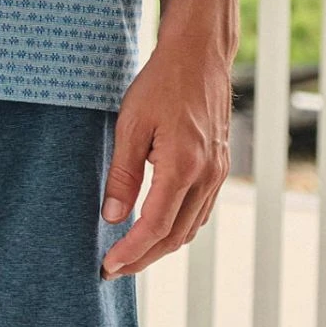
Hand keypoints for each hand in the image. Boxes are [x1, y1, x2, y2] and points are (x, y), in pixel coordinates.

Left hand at [99, 30, 232, 277]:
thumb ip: (122, 174)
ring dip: (160, 247)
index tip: (107, 266)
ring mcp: (216, 173)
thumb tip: (112, 216)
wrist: (199, 57)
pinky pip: (199, 211)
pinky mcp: (218, 167)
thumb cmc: (160, 84)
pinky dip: (177, 228)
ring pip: (190, 228)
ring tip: (130, 256)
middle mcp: (206, 176)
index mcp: (183, 167)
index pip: (154, 226)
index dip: (130, 251)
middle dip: (143, 258)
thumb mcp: (130, 125)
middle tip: (113, 270)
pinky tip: (157, 230)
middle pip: (174, 236)